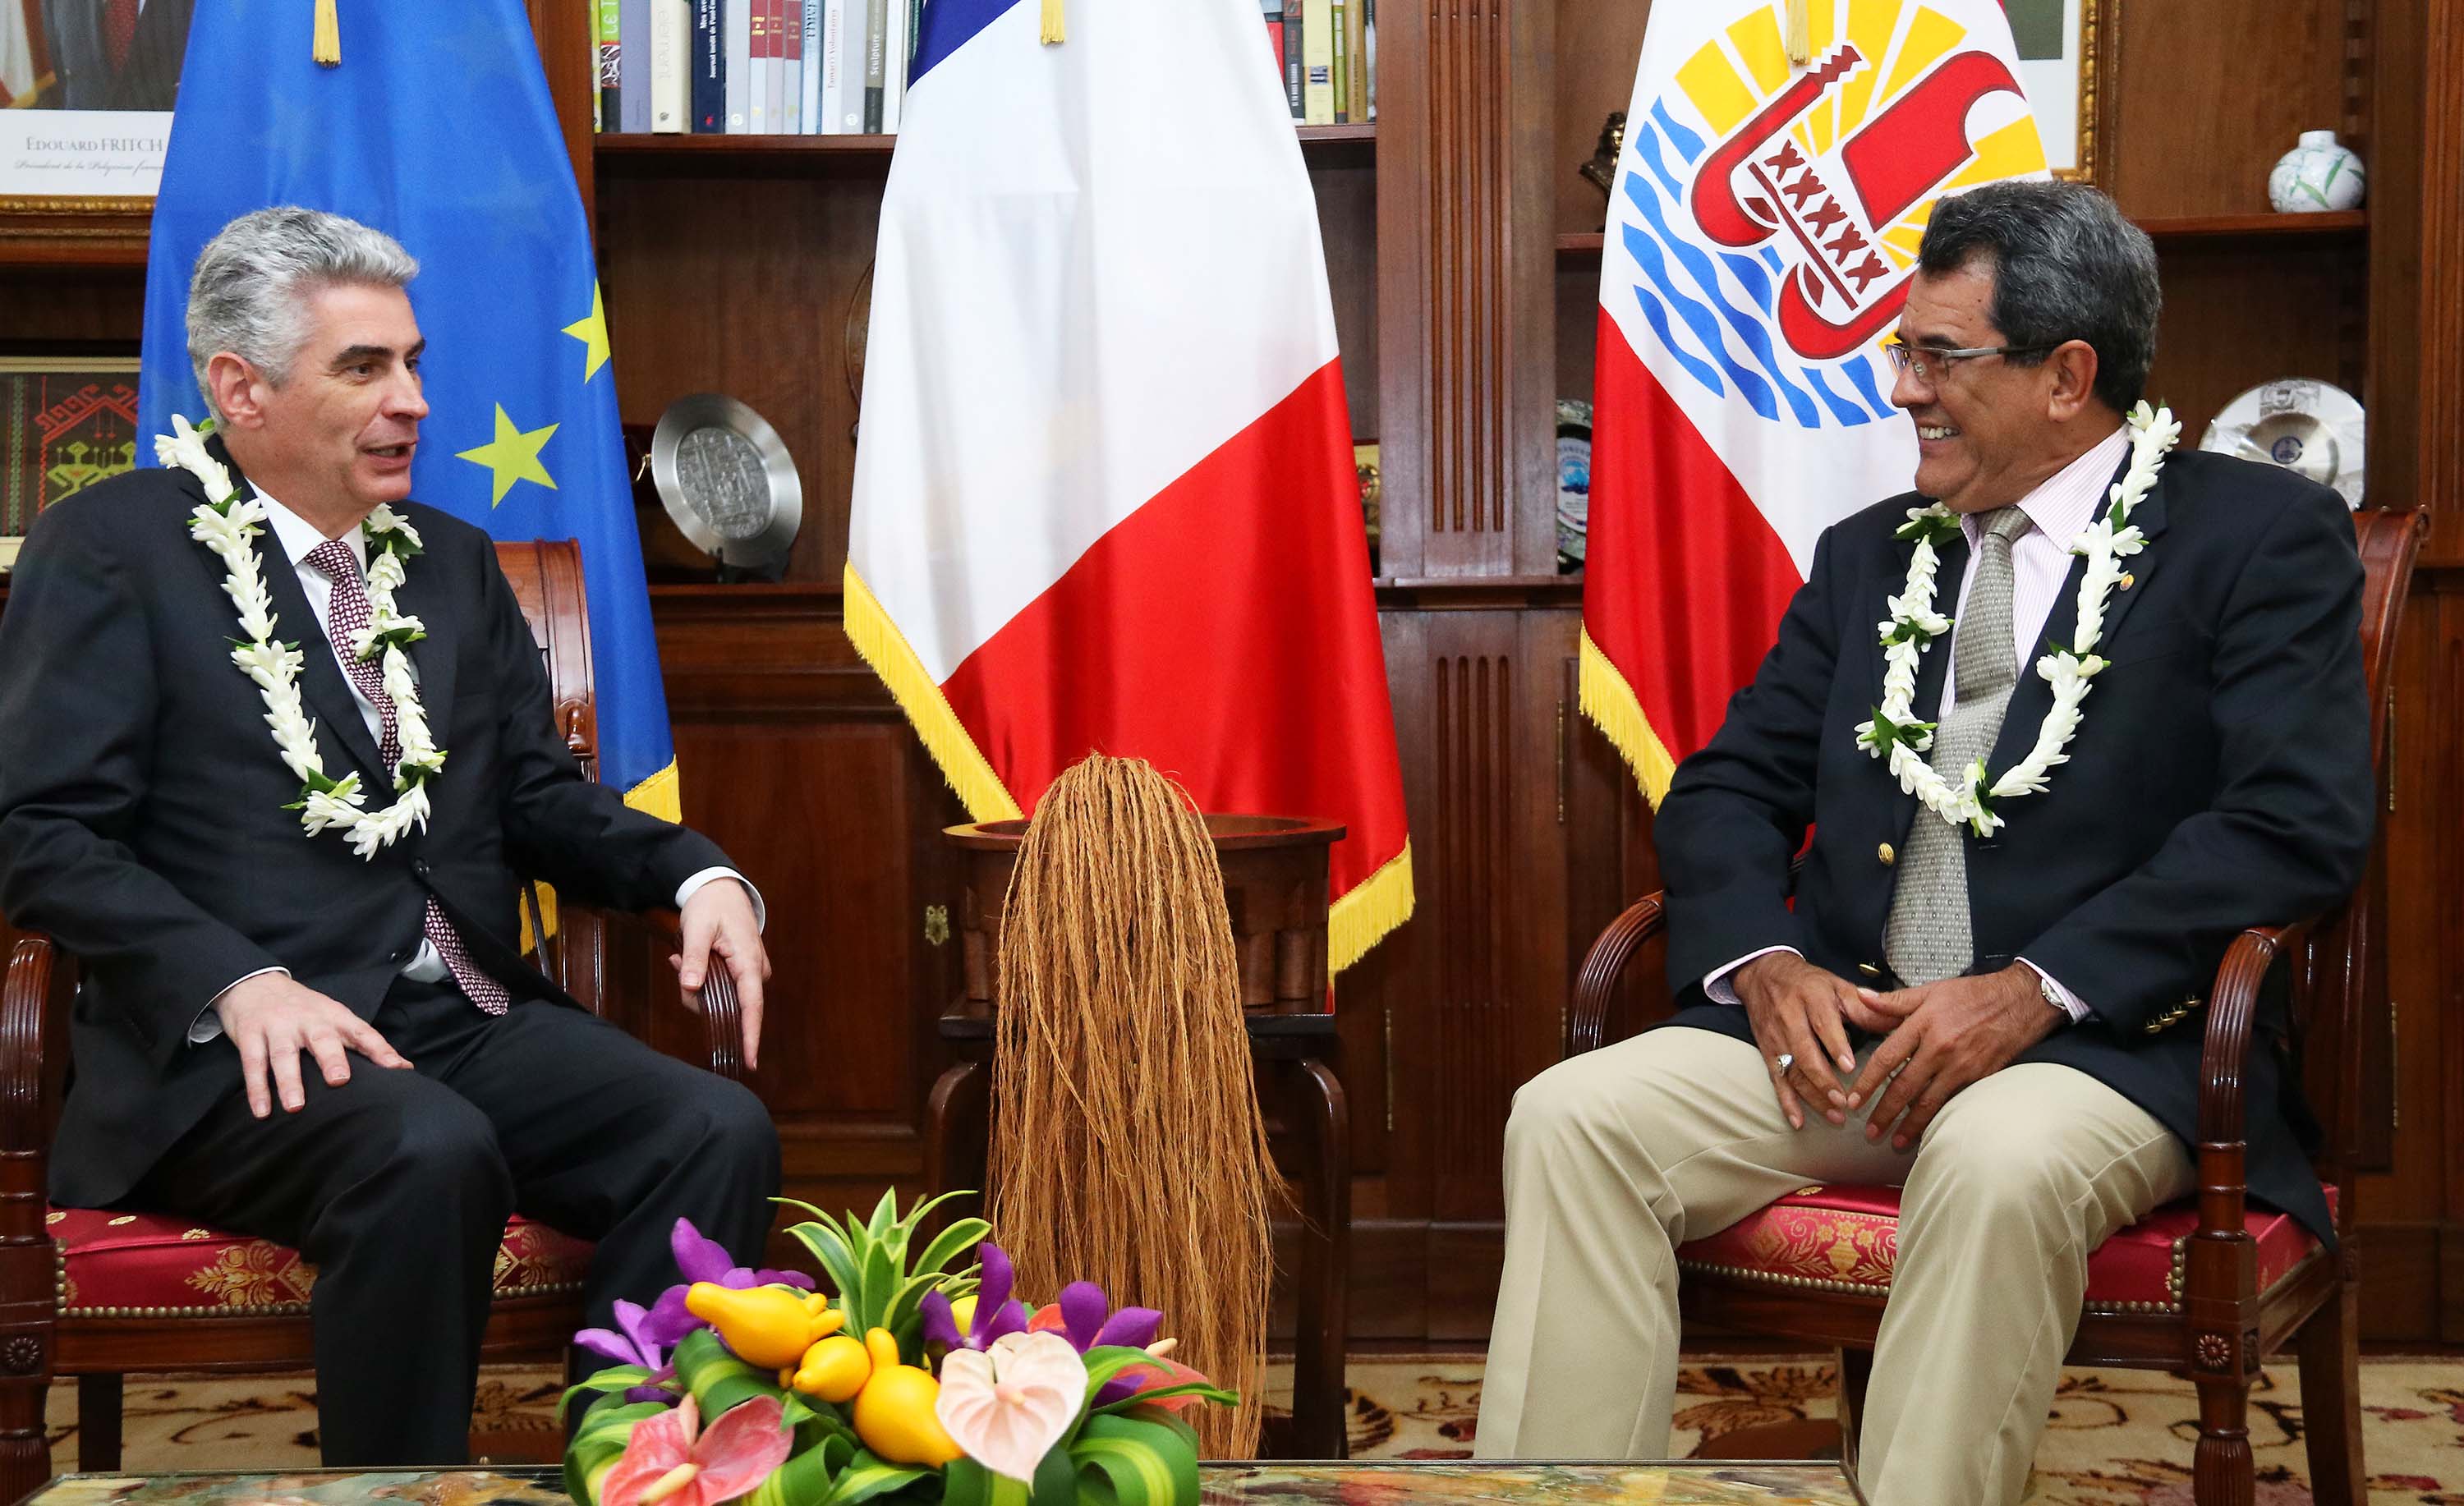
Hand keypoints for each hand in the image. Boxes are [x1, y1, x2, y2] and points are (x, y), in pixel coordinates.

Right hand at [211, 973, 411, 1117]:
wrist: (255, 984)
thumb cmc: (305, 1009)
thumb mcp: (334, 1017)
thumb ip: (363, 1042)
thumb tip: (404, 1068)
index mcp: (335, 1016)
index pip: (362, 1032)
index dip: (380, 1049)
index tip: (397, 1068)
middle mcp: (308, 1020)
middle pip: (322, 1039)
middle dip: (331, 1059)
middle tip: (339, 1080)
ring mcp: (278, 1026)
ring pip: (284, 1054)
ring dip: (289, 1081)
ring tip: (295, 1107)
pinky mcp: (251, 1034)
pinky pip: (253, 1063)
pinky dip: (257, 1088)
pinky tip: (262, 1110)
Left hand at [674, 879, 769, 1070]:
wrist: (720, 886)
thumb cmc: (711, 905)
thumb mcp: (697, 929)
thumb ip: (694, 959)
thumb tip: (691, 987)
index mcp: (748, 961)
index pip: (752, 1006)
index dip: (751, 1035)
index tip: (750, 1061)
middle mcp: (755, 970)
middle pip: (730, 1005)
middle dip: (699, 997)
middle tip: (677, 964)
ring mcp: (751, 970)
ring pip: (723, 998)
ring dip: (699, 985)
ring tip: (682, 956)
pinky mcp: (743, 970)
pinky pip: (722, 987)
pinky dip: (703, 978)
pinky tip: (690, 959)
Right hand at [1732, 952, 1861, 1129]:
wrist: (1764, 975)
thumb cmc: (1809, 984)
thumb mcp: (1837, 986)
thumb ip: (1866, 1008)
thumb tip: (1899, 1022)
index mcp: (1811, 998)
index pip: (1822, 1024)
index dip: (1835, 1046)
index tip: (1850, 1067)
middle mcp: (1790, 1018)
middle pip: (1804, 1053)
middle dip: (1823, 1080)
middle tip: (1844, 1101)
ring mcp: (1776, 1038)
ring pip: (1792, 1071)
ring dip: (1812, 1096)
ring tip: (1835, 1115)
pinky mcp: (1767, 1052)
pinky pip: (1776, 1080)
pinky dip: (1786, 1102)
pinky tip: (1798, 1121)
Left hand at [1843, 964, 2062, 1149]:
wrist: (2019, 1001)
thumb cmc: (1972, 994)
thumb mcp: (1931, 990)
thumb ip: (1894, 1000)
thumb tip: (1860, 997)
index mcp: (1923, 1024)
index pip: (1887, 1058)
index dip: (1868, 1082)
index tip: (1854, 1100)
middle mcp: (1939, 1048)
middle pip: (1905, 1087)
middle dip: (1885, 1113)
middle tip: (1870, 1132)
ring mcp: (1961, 1065)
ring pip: (1929, 1102)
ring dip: (1910, 1125)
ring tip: (1894, 1142)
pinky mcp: (1980, 1077)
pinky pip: (1953, 1102)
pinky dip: (1938, 1119)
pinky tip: (1928, 1132)